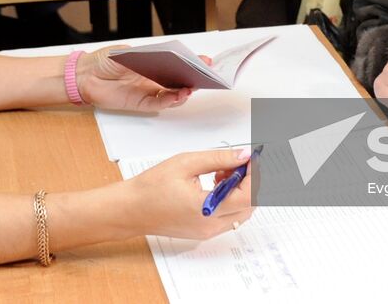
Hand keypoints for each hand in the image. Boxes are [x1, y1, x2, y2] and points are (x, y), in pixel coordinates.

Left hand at [76, 45, 196, 111]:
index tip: (205, 61)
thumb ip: (145, 56)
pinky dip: (169, 101)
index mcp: (152, 64)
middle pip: (178, 80)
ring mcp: (148, 91)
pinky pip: (159, 104)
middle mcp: (153, 78)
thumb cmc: (104, 61)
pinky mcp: (140, 103)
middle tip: (203, 76)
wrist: (85, 76)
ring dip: (183, 92)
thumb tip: (164, 56)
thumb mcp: (126, 52)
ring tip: (190, 88)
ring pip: (172, 95)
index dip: (191, 63)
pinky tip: (176, 96)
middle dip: (192, 78)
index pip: (176, 64)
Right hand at [123, 147, 255, 239]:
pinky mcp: (204, 232)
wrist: (131, 209)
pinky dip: (230, 199)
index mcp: (208, 208)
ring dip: (240, 190)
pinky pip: (228, 217)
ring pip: (241, 212)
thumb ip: (219, 159)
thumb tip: (243, 155)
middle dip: (249, 182)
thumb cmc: (151, 187)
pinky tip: (215, 183)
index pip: (249, 196)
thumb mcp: (186, 163)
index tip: (253, 158)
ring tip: (222, 171)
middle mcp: (211, 225)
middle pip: (250, 206)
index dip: (256, 175)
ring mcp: (208, 231)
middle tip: (237, 162)